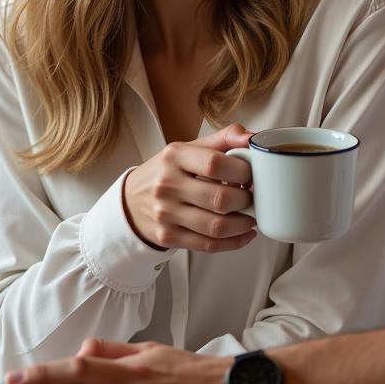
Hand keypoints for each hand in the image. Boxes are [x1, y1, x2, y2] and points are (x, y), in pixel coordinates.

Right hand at [123, 123, 256, 252]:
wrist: (131, 200)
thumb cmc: (169, 172)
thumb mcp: (189, 148)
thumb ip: (223, 139)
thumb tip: (253, 138)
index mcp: (175, 156)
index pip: (216, 164)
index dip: (242, 171)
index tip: (252, 174)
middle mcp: (167, 184)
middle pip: (220, 198)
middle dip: (246, 200)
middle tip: (253, 197)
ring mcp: (166, 214)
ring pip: (216, 226)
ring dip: (243, 223)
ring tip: (251, 216)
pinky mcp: (168, 237)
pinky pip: (208, 245)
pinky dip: (234, 242)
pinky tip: (244, 233)